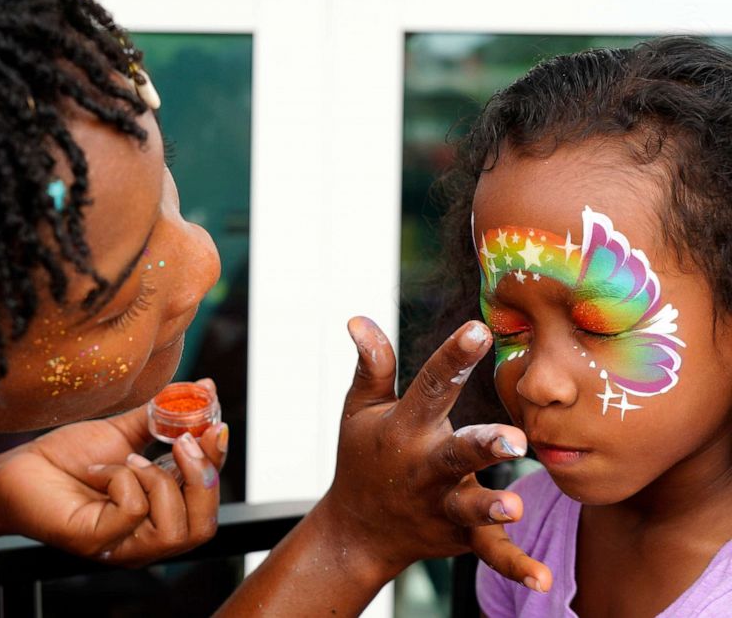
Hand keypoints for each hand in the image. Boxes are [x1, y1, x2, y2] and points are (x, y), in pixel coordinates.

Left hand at [0, 379, 227, 566]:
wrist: (17, 469)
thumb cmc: (70, 458)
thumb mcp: (126, 434)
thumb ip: (166, 419)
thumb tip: (204, 388)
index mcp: (160, 516)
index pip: (208, 503)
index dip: (217, 464)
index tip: (216, 425)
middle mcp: (146, 540)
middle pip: (203, 528)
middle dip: (202, 479)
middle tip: (183, 441)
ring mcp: (121, 547)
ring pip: (174, 529)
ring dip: (159, 481)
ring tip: (129, 460)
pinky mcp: (94, 542)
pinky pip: (132, 513)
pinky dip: (123, 480)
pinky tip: (100, 471)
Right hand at [318, 316, 551, 592]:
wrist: (358, 531)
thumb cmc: (364, 457)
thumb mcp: (360, 409)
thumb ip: (372, 365)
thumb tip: (359, 319)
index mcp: (405, 428)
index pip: (431, 387)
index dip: (453, 357)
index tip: (478, 329)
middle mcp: (425, 466)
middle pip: (456, 453)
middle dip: (484, 446)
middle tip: (513, 440)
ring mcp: (442, 504)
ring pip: (470, 507)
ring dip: (490, 508)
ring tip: (514, 508)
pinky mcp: (460, 535)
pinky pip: (489, 551)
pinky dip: (514, 567)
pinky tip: (542, 580)